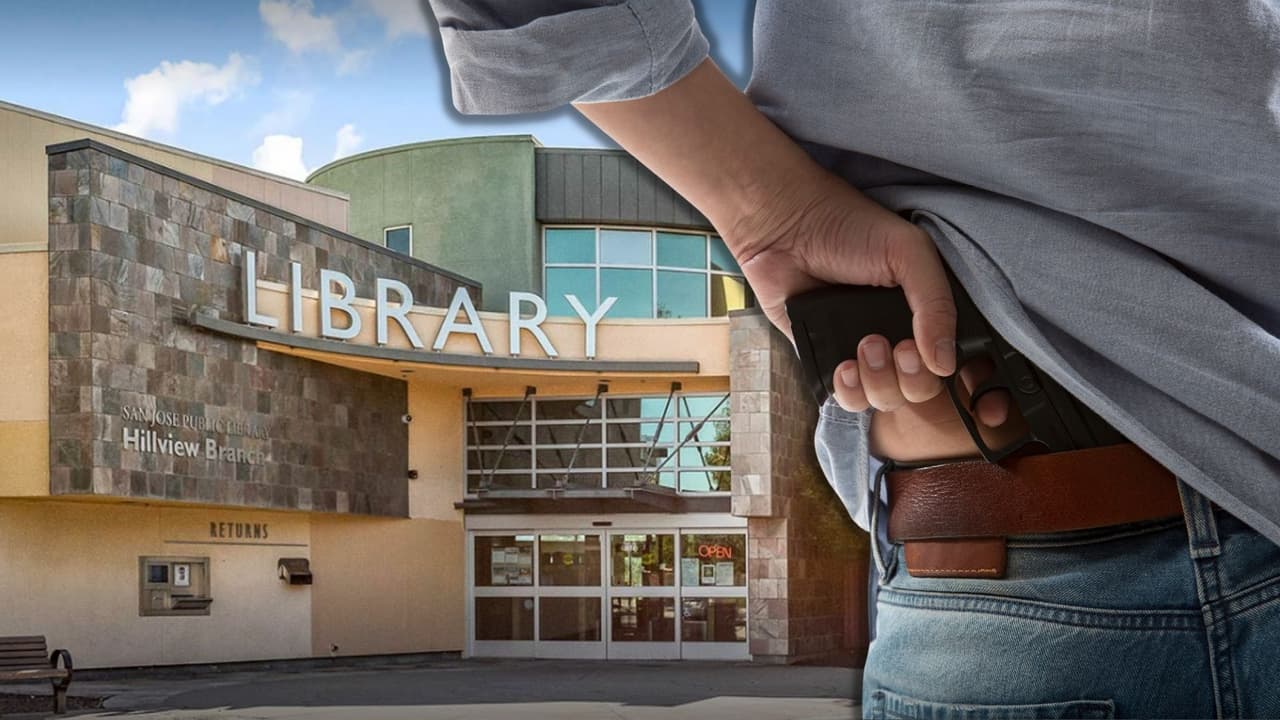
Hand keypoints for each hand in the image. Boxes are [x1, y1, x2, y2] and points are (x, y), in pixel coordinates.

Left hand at [731, 168, 957, 410]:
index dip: (939, 368)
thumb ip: (937, 304)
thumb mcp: (909, 252)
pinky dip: (849, 391)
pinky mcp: (826, 359)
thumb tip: (945, 363)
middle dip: (910, 378)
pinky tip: (844, 367)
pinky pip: (847, 397)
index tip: (919, 350)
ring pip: (884, 398)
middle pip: (918, 389)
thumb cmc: (848, 227)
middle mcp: (896, 333)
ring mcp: (861, 350)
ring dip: (879, 384)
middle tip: (890, 345)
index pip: (947, 359)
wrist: (785, 227)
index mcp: (923, 310)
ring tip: (864, 346)